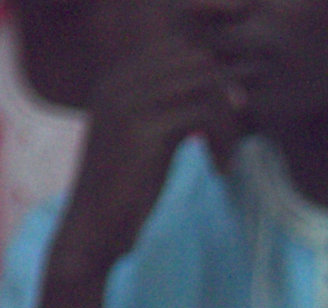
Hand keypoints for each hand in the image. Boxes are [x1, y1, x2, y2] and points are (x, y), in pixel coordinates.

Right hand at [52, 35, 242, 279]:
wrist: (93, 229)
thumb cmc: (126, 191)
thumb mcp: (149, 140)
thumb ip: (173, 110)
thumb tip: (222, 95)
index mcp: (118, 80)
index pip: (184, 57)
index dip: (215, 89)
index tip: (226, 128)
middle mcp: (119, 82)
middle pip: (198, 66)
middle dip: (226, 102)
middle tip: (233, 142)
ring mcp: (128, 102)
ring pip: (205, 87)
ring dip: (228, 123)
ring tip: (227, 158)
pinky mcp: (142, 129)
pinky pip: (204, 114)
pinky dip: (224, 142)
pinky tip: (221, 171)